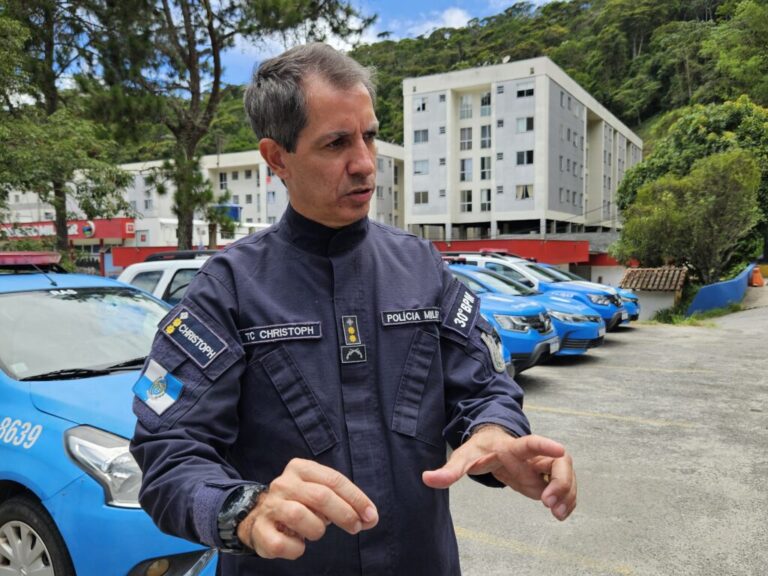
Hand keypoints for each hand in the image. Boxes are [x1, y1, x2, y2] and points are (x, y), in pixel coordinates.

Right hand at [237, 458, 378, 559]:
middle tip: (356, 527)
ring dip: (316, 529)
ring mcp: (270, 506)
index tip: (371, 516)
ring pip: (299, 516)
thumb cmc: (299, 503)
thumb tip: (370, 518)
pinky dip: (296, 549)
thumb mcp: (319, 493)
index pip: (334, 479)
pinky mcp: (260, 530)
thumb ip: (344, 501)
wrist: (259, 515)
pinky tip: (298, 544)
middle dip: (344, 514)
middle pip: (320, 496)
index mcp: (300, 468)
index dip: (356, 498)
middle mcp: (283, 484)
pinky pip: (282, 543)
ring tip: (315, 531)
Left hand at [422, 426, 575, 520]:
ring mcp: (543, 466)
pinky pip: (565, 488)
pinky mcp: (547, 479)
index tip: (560, 449)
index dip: (545, 445)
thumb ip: (449, 470)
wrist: (493, 446)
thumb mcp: (464, 457)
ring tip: (557, 514)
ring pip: (566, 476)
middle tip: (548, 502)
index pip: (531, 442)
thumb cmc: (480, 448)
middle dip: (560, 482)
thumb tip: (427, 478)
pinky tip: (560, 514)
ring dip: (566, 495)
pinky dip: (567, 502)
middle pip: (559, 462)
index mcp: (514, 447)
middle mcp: (533, 455)